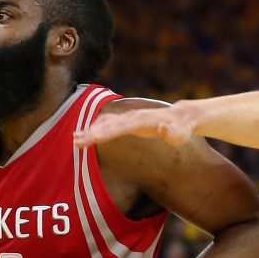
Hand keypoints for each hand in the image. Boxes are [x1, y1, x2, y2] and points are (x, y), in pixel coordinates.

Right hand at [74, 103, 193, 147]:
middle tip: (76, 141)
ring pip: (107, 122)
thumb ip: (174, 132)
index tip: (92, 138)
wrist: (183, 115)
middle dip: (92, 132)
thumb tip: (164, 128)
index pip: (122, 126)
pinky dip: (96, 128)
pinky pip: (109, 124)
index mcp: (143, 120)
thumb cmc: (183, 127)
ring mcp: (130, 118)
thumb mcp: (183, 131)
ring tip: (75, 139)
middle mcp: (133, 116)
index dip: (107, 132)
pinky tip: (85, 134)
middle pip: (110, 124)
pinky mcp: (128, 122)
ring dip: (91, 130)